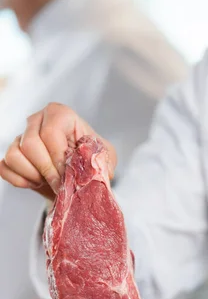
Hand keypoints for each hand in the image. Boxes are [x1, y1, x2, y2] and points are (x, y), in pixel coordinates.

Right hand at [0, 103, 115, 200]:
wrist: (78, 177)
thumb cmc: (91, 161)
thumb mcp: (106, 158)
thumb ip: (102, 160)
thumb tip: (92, 168)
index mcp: (60, 115)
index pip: (50, 133)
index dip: (58, 159)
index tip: (68, 175)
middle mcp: (37, 120)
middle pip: (30, 144)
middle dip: (46, 170)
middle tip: (60, 184)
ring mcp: (21, 136)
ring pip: (14, 155)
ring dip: (33, 175)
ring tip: (48, 180)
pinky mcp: (13, 154)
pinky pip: (5, 167)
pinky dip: (20, 180)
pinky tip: (36, 183)